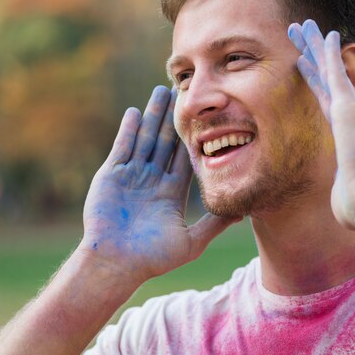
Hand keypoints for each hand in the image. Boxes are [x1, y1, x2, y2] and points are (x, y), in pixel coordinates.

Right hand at [81, 86, 237, 283]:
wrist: (116, 264)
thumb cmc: (153, 257)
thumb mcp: (191, 241)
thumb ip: (214, 224)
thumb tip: (244, 213)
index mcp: (170, 193)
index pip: (184, 157)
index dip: (193, 135)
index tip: (204, 115)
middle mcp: (151, 180)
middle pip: (165, 142)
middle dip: (173, 117)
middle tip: (182, 91)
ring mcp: (130, 176)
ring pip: (145, 139)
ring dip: (153, 115)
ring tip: (161, 91)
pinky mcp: (111, 175)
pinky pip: (122, 147)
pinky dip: (129, 130)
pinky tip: (137, 112)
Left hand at [288, 20, 354, 231]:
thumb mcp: (344, 197)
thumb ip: (342, 195)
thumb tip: (343, 212)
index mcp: (345, 135)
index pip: (327, 103)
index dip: (317, 84)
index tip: (307, 69)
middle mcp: (349, 117)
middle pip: (327, 80)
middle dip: (313, 59)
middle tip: (302, 39)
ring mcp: (350, 110)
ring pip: (329, 70)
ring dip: (315, 48)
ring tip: (302, 27)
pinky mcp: (347, 107)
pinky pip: (335, 72)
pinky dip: (329, 52)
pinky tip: (323, 33)